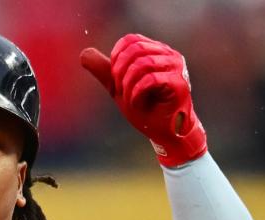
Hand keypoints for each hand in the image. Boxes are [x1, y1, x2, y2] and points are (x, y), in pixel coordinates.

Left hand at [80, 34, 206, 166]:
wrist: (163, 133)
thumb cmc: (146, 109)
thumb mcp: (119, 88)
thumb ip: (104, 70)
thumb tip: (84, 54)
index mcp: (156, 51)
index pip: (131, 40)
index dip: (117, 59)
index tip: (118, 80)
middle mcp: (169, 54)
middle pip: (135, 50)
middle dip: (120, 74)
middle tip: (122, 92)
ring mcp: (177, 68)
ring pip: (142, 64)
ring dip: (129, 87)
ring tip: (132, 100)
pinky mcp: (179, 83)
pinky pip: (150, 80)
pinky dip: (137, 94)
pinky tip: (138, 104)